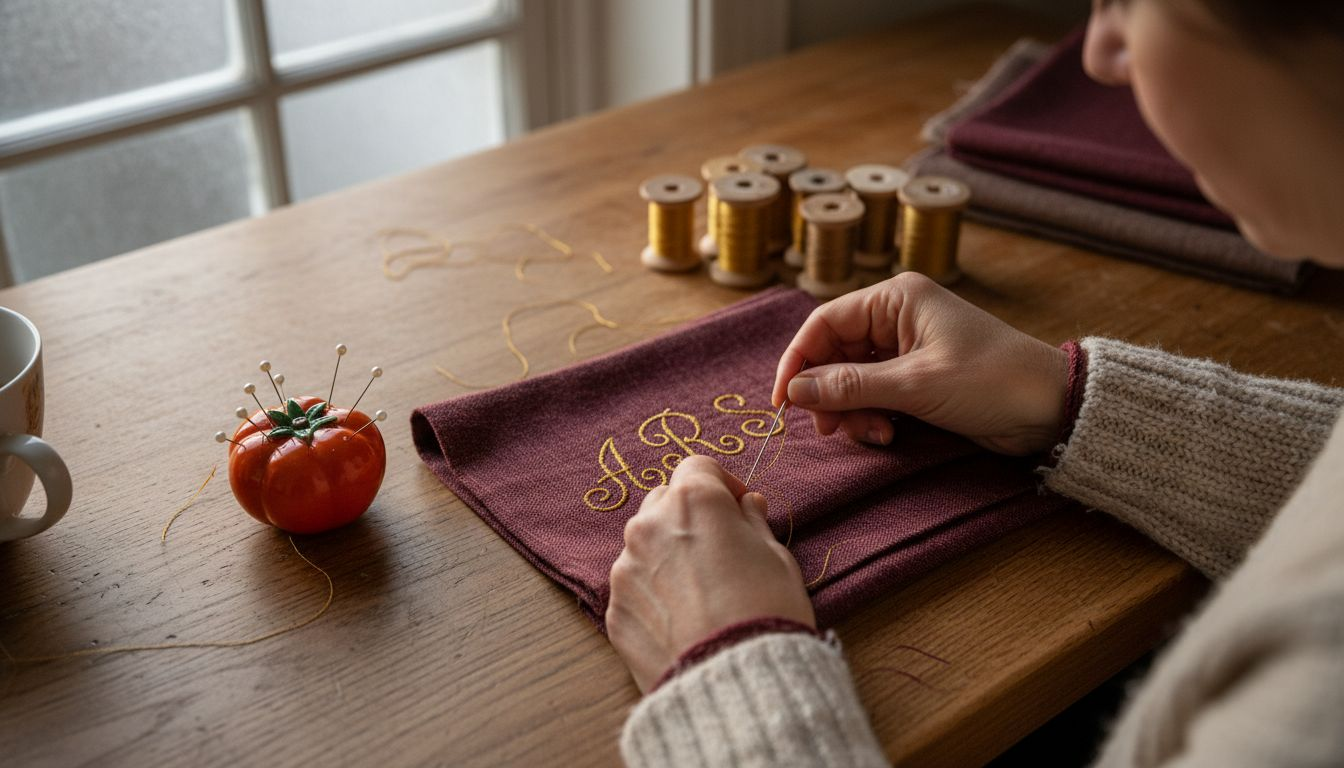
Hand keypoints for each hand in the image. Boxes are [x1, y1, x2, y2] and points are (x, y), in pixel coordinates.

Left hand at [606, 455, 813, 692]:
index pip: (698, 467)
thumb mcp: (776, 558)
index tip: (740, 509)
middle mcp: (649, 525)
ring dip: (667, 555)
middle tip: (720, 549)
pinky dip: (654, 594)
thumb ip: (754, 524)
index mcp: (693, 501)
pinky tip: (683, 620)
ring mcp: (625, 568)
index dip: (722, 485)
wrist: (734, 682)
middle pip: (664, 501)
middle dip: (689, 516)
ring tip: (701, 592)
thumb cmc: (767, 611)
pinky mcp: (614, 609)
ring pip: (644, 545)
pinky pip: (635, 588)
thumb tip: (747, 506)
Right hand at [772, 273, 1068, 455]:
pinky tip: (889, 434)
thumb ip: (850, 387)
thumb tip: (794, 391)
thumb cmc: (991, 381)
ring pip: (850, 380)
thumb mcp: (915, 385)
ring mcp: (906, 349)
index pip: (824, 324)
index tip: (783, 402)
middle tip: (832, 430)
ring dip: (853, 411)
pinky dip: (872, 417)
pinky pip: (874, 396)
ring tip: (876, 435)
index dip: (797, 362)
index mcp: (895, 299)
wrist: (1051, 407)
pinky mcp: (916, 379)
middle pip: (833, 355)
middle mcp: (896, 318)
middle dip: (829, 395)